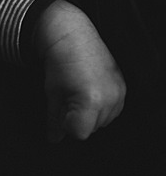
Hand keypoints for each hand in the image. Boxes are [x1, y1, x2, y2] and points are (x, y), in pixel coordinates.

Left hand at [36, 0, 125, 141]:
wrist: (72, 36)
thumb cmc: (59, 64)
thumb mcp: (52, 93)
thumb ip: (54, 120)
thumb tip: (53, 139)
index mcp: (90, 101)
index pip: (79, 133)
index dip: (66, 126)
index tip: (60, 114)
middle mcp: (109, 99)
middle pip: (91, 128)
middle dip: (77, 120)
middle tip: (67, 100)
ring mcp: (119, 93)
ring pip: (103, 120)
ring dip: (90, 114)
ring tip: (78, 93)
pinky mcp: (123, 88)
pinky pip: (113, 109)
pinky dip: (101, 106)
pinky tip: (89, 91)